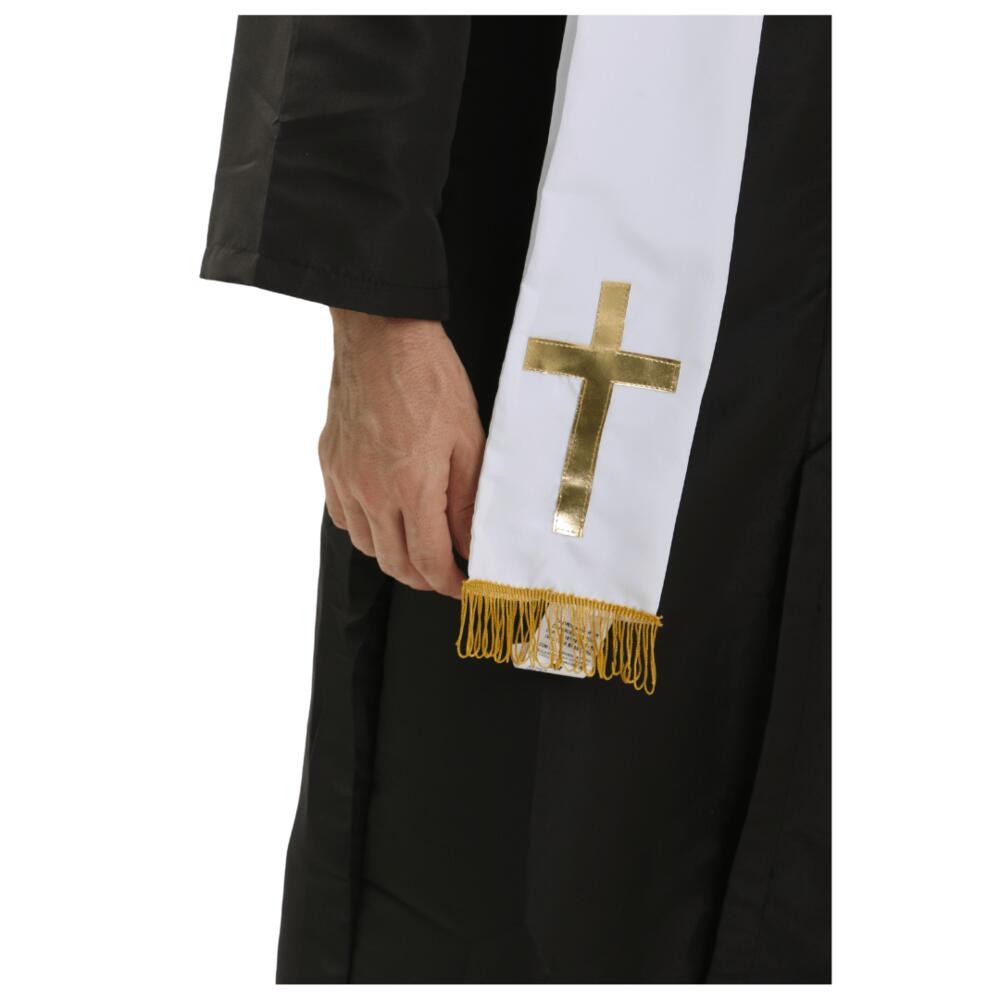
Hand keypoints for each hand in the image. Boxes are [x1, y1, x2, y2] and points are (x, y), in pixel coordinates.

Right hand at [319, 308, 484, 597]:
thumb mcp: (468, 440)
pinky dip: (366, 528)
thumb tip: (471, 545)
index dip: (447, 583)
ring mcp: (345, 478)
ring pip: (366, 545)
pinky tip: (385, 515)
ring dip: (394, 556)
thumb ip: (467, 501)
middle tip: (446, 573)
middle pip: (394, 562)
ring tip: (420, 546)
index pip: (427, 560)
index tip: (462, 588)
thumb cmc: (430, 379)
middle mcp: (370, 491)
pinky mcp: (329, 462)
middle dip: (423, 578)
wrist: (380, 334)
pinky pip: (343, 516)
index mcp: (410, 488)